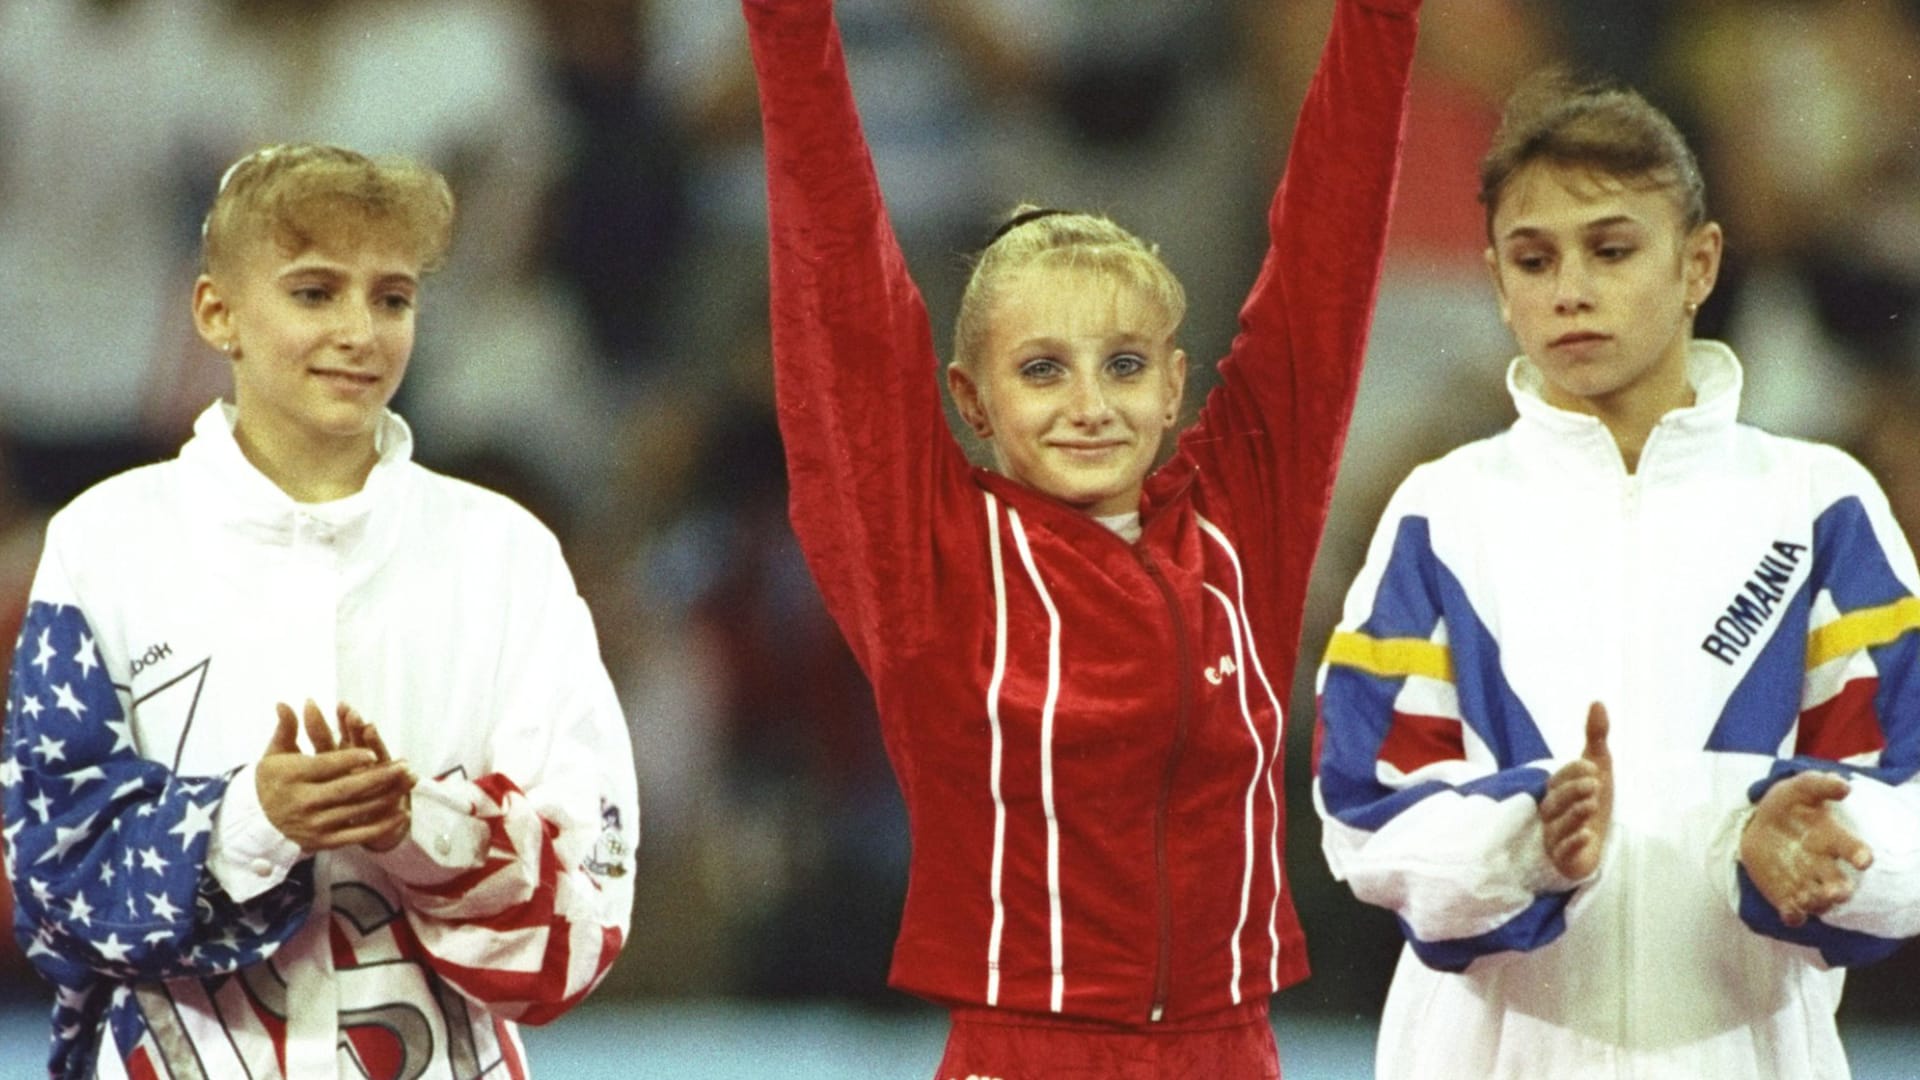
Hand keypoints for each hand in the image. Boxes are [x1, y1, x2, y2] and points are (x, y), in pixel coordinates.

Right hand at [256, 701, 414, 852]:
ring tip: (409, 782)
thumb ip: (286, 728)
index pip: (326, 766)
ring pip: (356, 809)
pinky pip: (356, 835)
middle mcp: (303, 802)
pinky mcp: (323, 842)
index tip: (374, 752)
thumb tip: (283, 702)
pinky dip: (381, 827)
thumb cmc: (273, 779)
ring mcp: (314, 824)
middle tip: (404, 765)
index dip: (351, 759)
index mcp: (292, 776)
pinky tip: (402, 815)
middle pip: (347, 788)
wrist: (258, 820)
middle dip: (379, 777)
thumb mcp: (275, 753)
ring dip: (387, 796)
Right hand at [1540, 702, 1611, 879]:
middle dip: (1573, 792)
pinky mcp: (1565, 859)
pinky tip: (1587, 835)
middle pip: (1555, 802)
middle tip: (1595, 784)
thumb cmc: (1594, 801)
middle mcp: (1552, 813)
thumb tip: (1597, 701)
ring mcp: (1556, 837)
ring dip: (1574, 814)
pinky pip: (1564, 852)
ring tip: (1592, 805)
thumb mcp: (1599, 767)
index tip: (1593, 766)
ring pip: (1558, 826)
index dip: (1573, 772)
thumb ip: (1596, 736)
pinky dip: (1573, 843)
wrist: (1597, 843)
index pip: (1558, 779)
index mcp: (1556, 791)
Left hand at [1739, 771, 1872, 926]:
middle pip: (1840, 884)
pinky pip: (1795, 913)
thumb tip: (1845, 786)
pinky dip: (1794, 916)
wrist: (1760, 824)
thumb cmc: (1789, 804)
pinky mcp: (1786, 896)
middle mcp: (1825, 866)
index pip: (1853, 850)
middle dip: (1840, 890)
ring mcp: (1806, 882)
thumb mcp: (1801, 787)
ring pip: (1820, 901)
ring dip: (1817, 902)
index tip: (1864, 860)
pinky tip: (1790, 911)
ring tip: (1809, 897)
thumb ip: (1821, 784)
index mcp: (1833, 840)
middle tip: (1836, 892)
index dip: (1860, 855)